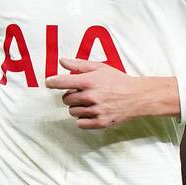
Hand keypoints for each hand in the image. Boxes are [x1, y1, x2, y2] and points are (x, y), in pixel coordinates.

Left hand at [45, 58, 178, 127]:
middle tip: (81, 93)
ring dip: (77, 107)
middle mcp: (91, 96)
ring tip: (89, 102)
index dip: (53, 82)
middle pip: (66, 99)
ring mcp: (95, 111)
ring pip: (72, 111)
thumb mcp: (100, 68)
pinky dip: (82, 118)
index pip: (63, 82)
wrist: (137, 96)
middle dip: (70, 96)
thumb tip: (62, 61)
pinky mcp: (100, 122)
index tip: (48, 82)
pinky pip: (80, 123)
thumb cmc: (118, 80)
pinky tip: (91, 112)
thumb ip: (79, 65)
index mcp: (90, 81)